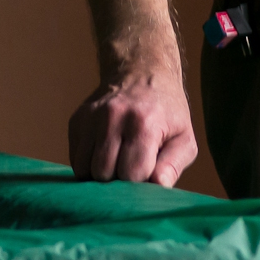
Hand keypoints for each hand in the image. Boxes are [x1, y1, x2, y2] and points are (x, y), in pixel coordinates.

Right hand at [67, 62, 195, 186]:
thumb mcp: (184, 138)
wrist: (142, 73)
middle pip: (104, 174)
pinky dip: (88, 163)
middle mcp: (113, 117)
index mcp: (144, 123)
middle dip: (118, 178)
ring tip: (118, 159)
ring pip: (85, 169)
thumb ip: (173, 165)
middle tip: (132, 164)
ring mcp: (92, 117)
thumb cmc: (167, 113)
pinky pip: (75, 159)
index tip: (147, 169)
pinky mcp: (77, 120)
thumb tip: (158, 185)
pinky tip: (105, 151)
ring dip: (101, 173)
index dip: (140, 180)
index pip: (131, 174)